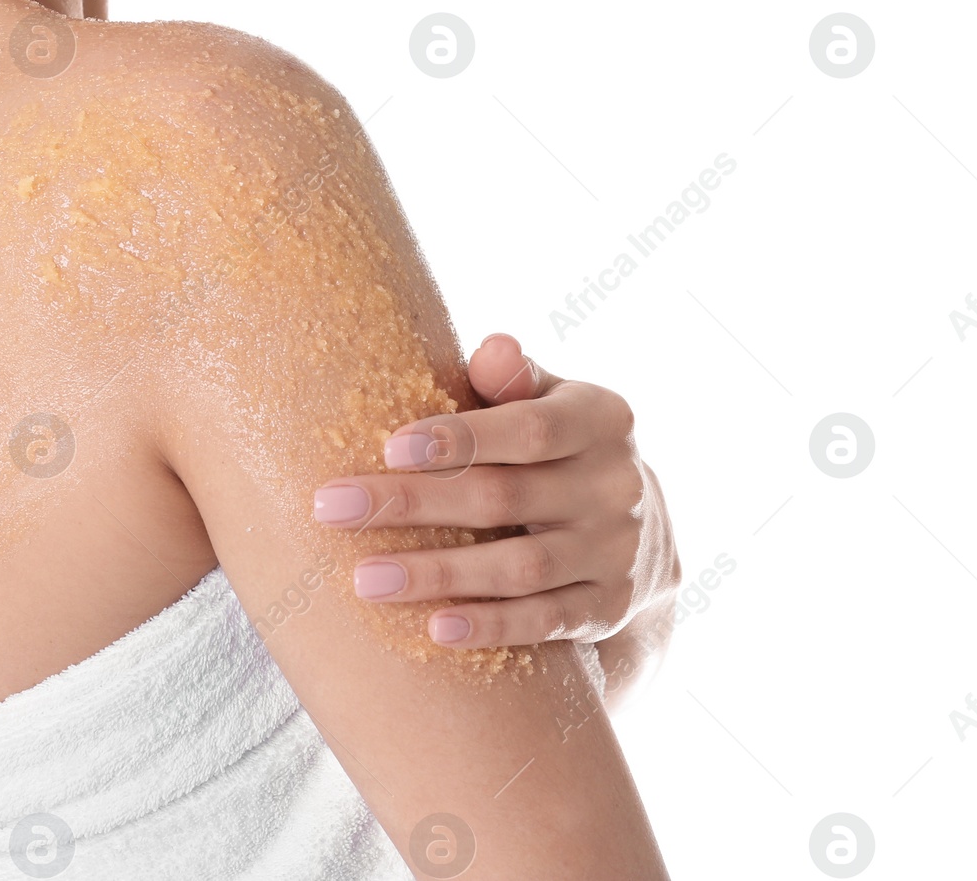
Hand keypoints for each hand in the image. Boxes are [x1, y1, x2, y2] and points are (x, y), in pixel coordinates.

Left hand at [313, 335, 680, 659]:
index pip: (529, 429)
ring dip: (437, 574)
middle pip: (504, 498)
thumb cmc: (561, 447)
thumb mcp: (552, 399)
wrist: (644, 530)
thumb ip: (515, 377)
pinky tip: (434, 629)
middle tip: (332, 507)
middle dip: (413, 504)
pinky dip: (490, 626)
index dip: (459, 438)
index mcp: (601, 421)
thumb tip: (492, 347)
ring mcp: (615, 553)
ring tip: (364, 578)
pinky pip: (543, 621)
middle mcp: (615, 487)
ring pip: (518, 568)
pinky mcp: (606, 607)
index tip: (387, 447)